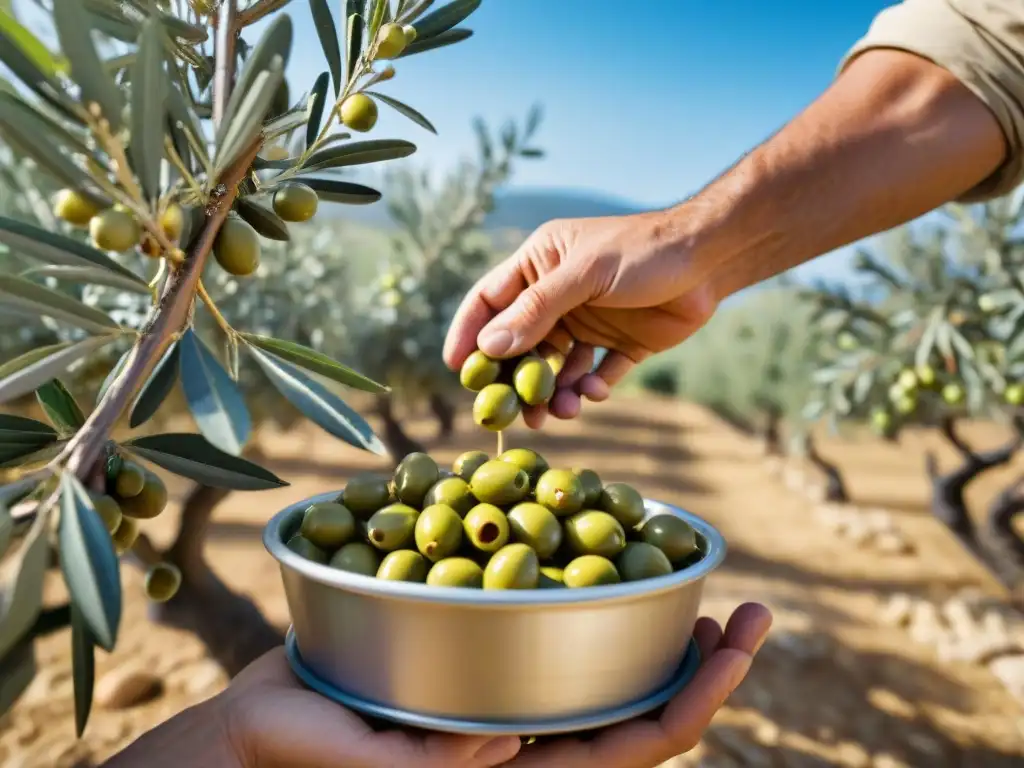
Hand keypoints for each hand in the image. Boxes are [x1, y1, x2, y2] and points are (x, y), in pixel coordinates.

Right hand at [105, 602, 769, 767]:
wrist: (256, 731)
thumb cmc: (298, 757)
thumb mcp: (359, 764)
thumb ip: (430, 767)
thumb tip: (512, 744)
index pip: (633, 747)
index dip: (697, 700)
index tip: (738, 640)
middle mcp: (528, 735)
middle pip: (639, 704)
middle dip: (701, 660)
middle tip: (746, 606)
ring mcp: (508, 696)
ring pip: (604, 666)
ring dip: (655, 623)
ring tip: (690, 577)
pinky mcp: (479, 662)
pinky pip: (550, 631)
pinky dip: (586, 593)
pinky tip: (595, 551)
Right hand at [443, 212, 717, 426]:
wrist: (710, 258)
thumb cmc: (642, 251)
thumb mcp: (584, 275)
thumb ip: (536, 310)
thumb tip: (488, 347)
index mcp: (538, 265)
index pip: (489, 301)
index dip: (469, 333)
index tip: (457, 370)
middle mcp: (557, 296)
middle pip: (520, 345)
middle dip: (515, 379)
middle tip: (511, 412)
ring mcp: (588, 322)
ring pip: (556, 367)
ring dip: (553, 392)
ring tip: (559, 413)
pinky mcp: (620, 345)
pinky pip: (594, 375)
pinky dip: (590, 388)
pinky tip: (594, 392)